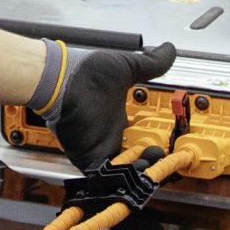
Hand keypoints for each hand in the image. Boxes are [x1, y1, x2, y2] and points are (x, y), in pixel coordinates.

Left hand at [41, 41, 176, 171]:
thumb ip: (151, 63)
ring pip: (119, 171)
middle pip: (130, 160)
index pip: (137, 140)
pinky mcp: (85, 157)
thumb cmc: (86, 71)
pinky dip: (116, 179)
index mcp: (116, 118)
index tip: (166, 146)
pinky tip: (132, 173)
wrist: (61, 79)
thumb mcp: (127, 67)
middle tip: (160, 159)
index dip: (153, 146)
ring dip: (135, 173)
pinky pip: (101, 177)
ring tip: (151, 167)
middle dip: (147, 164)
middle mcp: (107, 135)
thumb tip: (169, 50)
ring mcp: (95, 148)